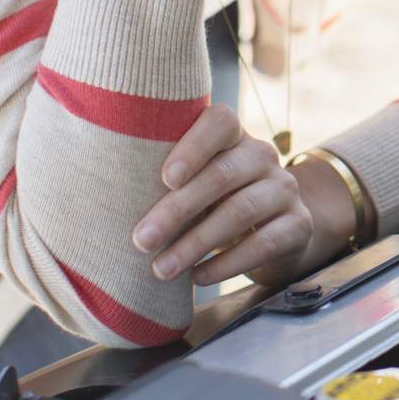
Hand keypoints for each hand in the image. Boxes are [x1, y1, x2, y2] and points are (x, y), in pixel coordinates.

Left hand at [132, 102, 311, 287]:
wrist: (275, 233)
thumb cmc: (214, 205)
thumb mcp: (194, 185)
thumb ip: (165, 181)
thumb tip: (99, 191)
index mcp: (234, 137)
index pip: (221, 121)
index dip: (193, 146)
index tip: (164, 179)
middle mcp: (263, 156)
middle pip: (223, 174)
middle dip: (177, 209)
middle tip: (141, 240)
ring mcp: (285, 189)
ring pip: (241, 210)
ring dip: (195, 243)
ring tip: (161, 269)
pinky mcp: (299, 225)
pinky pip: (264, 243)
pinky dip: (226, 264)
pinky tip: (198, 278)